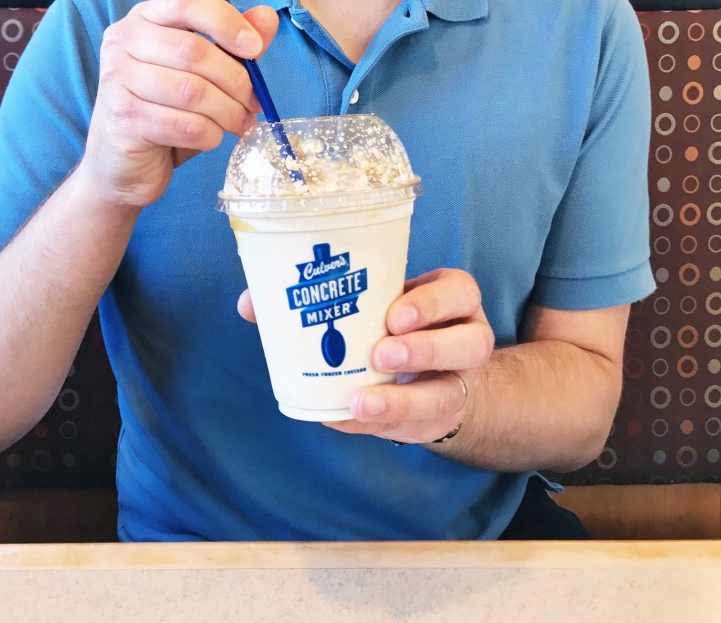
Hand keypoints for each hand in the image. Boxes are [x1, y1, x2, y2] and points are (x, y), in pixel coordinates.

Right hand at [79, 0, 277, 207]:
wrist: (125, 164)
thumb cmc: (168, 111)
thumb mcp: (205, 73)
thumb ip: (234, 44)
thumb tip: (267, 16)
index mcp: (145, 17)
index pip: (187, 2)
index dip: (226, 21)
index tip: (255, 48)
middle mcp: (123, 40)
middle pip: (193, 49)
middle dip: (236, 80)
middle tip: (254, 102)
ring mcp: (117, 77)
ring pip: (191, 90)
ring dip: (227, 111)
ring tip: (239, 123)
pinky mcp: (122, 116)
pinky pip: (182, 124)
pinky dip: (210, 134)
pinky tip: (213, 138)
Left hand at [239, 267, 492, 442]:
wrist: (436, 369)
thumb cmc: (391, 321)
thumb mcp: (376, 300)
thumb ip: (318, 295)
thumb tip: (251, 303)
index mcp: (451, 298)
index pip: (459, 292)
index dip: (432, 304)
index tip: (393, 315)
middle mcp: (466, 338)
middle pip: (469, 343)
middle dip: (424, 350)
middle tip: (380, 354)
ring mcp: (459, 383)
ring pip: (450, 394)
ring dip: (403, 400)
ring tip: (361, 401)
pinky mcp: (441, 417)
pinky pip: (417, 428)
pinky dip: (378, 425)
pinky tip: (344, 418)